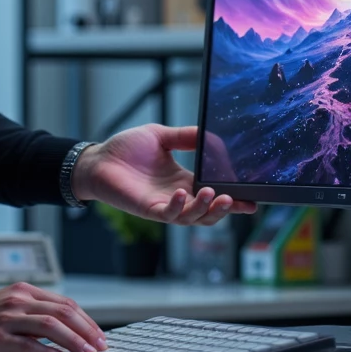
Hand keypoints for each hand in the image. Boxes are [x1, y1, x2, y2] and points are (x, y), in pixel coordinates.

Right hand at [0, 284, 106, 351]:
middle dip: (86, 330)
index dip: (86, 320)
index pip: (65, 303)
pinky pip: (29, 345)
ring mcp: (8, 319)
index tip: (99, 335)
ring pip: (50, 325)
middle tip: (100, 346)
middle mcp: (18, 301)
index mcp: (24, 292)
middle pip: (62, 312)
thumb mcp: (10, 305)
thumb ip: (34, 312)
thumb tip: (66, 330)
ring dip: (74, 340)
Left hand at [71, 123, 256, 224]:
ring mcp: (163, 205)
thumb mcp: (161, 137)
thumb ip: (185, 136)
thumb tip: (210, 134)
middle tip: (242, 203)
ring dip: (206, 209)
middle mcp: (177, 196)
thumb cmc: (125, 149)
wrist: (98, 159)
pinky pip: (167, 214)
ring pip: (192, 217)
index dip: (233, 198)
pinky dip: (177, 206)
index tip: (252, 198)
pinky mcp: (147, 209)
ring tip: (214, 194)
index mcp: (183, 180)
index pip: (213, 193)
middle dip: (227, 210)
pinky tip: (181, 192)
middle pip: (208, 212)